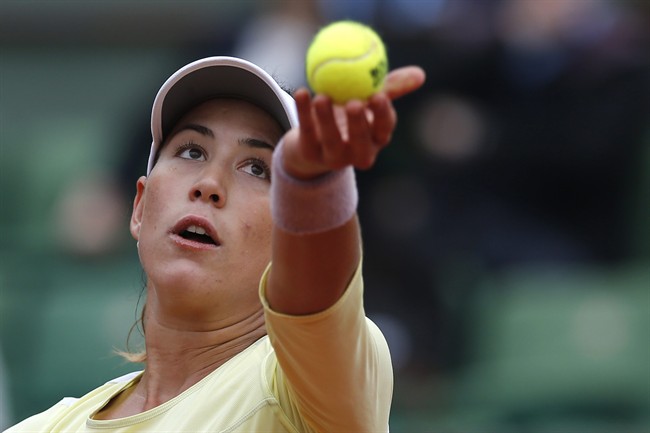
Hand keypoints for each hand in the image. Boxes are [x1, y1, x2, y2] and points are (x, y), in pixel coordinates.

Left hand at [280, 66, 425, 178]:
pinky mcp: (311, 154)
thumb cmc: (348, 114)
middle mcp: (359, 153)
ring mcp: (334, 157)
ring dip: (327, 119)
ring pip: (332, 140)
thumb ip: (391, 87)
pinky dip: (304, 112)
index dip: (382, 114)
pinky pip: (307, 132)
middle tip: (354, 103)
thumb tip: (420, 74)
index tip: (379, 95)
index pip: (384, 129)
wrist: (313, 140)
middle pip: (361, 142)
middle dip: (359, 125)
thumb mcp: (369, 100)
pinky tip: (302, 93)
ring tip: (322, 97)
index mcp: (377, 138)